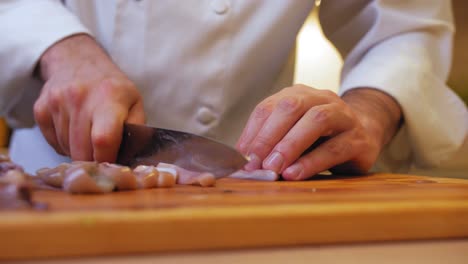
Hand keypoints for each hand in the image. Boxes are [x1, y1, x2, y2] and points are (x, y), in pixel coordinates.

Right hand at [34, 34, 144, 161]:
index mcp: (109, 97)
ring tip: (89, 136)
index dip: (107, 159)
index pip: (103, 139)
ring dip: (79, 151)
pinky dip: (64, 144)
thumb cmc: (112, 87)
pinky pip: (52, 142)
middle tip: (102, 155)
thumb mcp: (134, 102)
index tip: (112, 164)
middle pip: (82, 150)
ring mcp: (56, 102)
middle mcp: (79, 97)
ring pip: (66, 148)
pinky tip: (74, 131)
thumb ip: (136, 130)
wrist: (78, 61)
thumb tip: (132, 158)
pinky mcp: (40, 109)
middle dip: (93, 161)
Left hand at [236, 85, 401, 179]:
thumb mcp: (292, 135)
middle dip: (269, 136)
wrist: (365, 134)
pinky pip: (335, 148)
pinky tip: (295, 174)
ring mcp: (343, 116)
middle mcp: (320, 99)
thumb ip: (271, 143)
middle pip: (291, 107)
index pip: (268, 107)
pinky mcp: (359, 139)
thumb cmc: (320, 137)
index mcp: (298, 95)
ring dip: (290, 145)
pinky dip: (312, 162)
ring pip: (316, 121)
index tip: (242, 158)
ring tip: (274, 168)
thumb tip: (245, 162)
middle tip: (256, 163)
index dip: (253, 132)